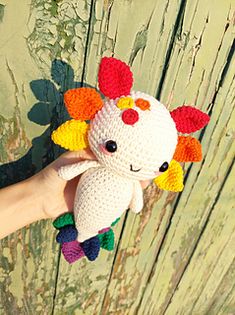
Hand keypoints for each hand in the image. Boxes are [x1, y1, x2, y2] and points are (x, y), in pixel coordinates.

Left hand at [35, 148, 150, 219]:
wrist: (40, 200)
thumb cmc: (51, 176)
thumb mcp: (68, 162)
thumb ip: (86, 158)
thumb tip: (107, 155)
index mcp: (92, 160)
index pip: (113, 158)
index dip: (126, 158)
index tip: (139, 159)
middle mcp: (97, 173)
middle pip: (120, 173)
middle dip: (134, 174)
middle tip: (146, 178)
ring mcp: (97, 188)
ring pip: (119, 187)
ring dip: (132, 189)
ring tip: (142, 190)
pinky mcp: (95, 201)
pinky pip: (111, 201)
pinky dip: (122, 201)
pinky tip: (132, 203)